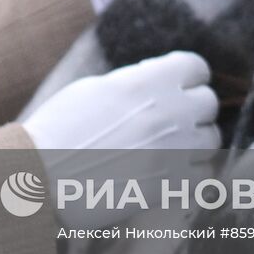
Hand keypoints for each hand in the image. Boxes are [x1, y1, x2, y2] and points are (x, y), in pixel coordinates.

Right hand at [21, 51, 220, 231]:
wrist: (42, 175)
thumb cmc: (59, 128)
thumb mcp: (95, 88)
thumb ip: (135, 82)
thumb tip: (158, 79)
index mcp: (146, 82)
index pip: (196, 67)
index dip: (187, 76)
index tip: (176, 86)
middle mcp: (167, 113)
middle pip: (208, 103)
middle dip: (191, 109)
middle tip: (169, 120)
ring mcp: (173, 151)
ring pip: (211, 139)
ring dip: (193, 142)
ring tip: (167, 148)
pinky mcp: (170, 186)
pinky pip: (203, 176)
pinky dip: (191, 174)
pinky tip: (168, 173)